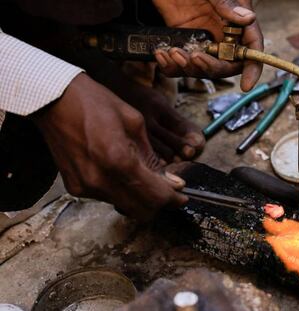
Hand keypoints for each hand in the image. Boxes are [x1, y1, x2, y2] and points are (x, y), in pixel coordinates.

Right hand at [31, 73, 187, 221]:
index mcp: (119, 160)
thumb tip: (170, 181)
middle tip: (168, 190)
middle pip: (142, 211)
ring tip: (144, 178)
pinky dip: (121, 192)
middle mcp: (101, 181)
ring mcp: (85, 187)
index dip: (174, 200)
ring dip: (140, 198)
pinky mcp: (74, 188)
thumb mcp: (135, 123)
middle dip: (159, 204)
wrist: (55, 101)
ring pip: (125, 206)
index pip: (156, 196)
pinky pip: (107, 198)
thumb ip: (152, 157)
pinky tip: (121, 174)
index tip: (183, 196)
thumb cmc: (97, 104)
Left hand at [152, 0, 263, 91]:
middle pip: (225, 65)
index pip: (251, 48)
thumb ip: (228, 4)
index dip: (252, 68)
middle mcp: (221, 35)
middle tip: (195, 58)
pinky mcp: (183, 43)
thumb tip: (248, 19)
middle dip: (210, 67)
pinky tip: (162, 54)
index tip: (246, 84)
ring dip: (186, 66)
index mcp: (237, 21)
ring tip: (174, 52)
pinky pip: (180, 64)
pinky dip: (170, 66)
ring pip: (200, 68)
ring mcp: (202, 40)